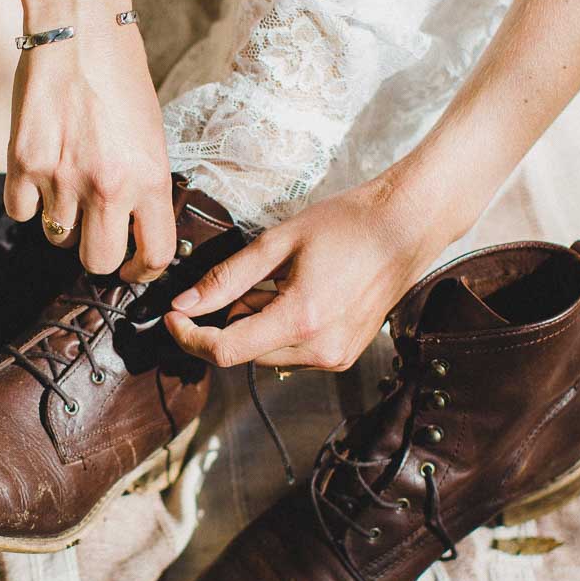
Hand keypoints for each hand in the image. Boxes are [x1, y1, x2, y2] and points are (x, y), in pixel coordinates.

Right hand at [4, 0, 175, 281]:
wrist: (78, 30)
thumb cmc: (120, 77)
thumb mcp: (150, 134)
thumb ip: (144, 183)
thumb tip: (135, 228)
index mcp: (150, 178)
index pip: (154, 255)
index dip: (143, 270)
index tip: (133, 267)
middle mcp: (107, 186)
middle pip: (97, 262)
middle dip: (97, 254)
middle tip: (95, 237)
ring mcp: (62, 178)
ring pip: (57, 237)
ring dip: (62, 221)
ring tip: (67, 185)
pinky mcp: (23, 163)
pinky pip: (21, 212)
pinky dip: (27, 201)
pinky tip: (37, 175)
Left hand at [162, 166, 470, 369]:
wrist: (406, 227)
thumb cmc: (347, 224)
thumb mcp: (278, 242)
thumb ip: (227, 278)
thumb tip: (186, 303)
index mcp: (300, 320)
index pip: (225, 351)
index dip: (189, 337)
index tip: (173, 317)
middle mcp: (320, 349)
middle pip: (244, 354)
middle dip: (225, 324)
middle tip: (232, 286)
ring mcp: (336, 356)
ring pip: (267, 355)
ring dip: (253, 326)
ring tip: (272, 284)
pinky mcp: (345, 355)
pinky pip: (294, 353)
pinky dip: (279, 330)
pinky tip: (293, 295)